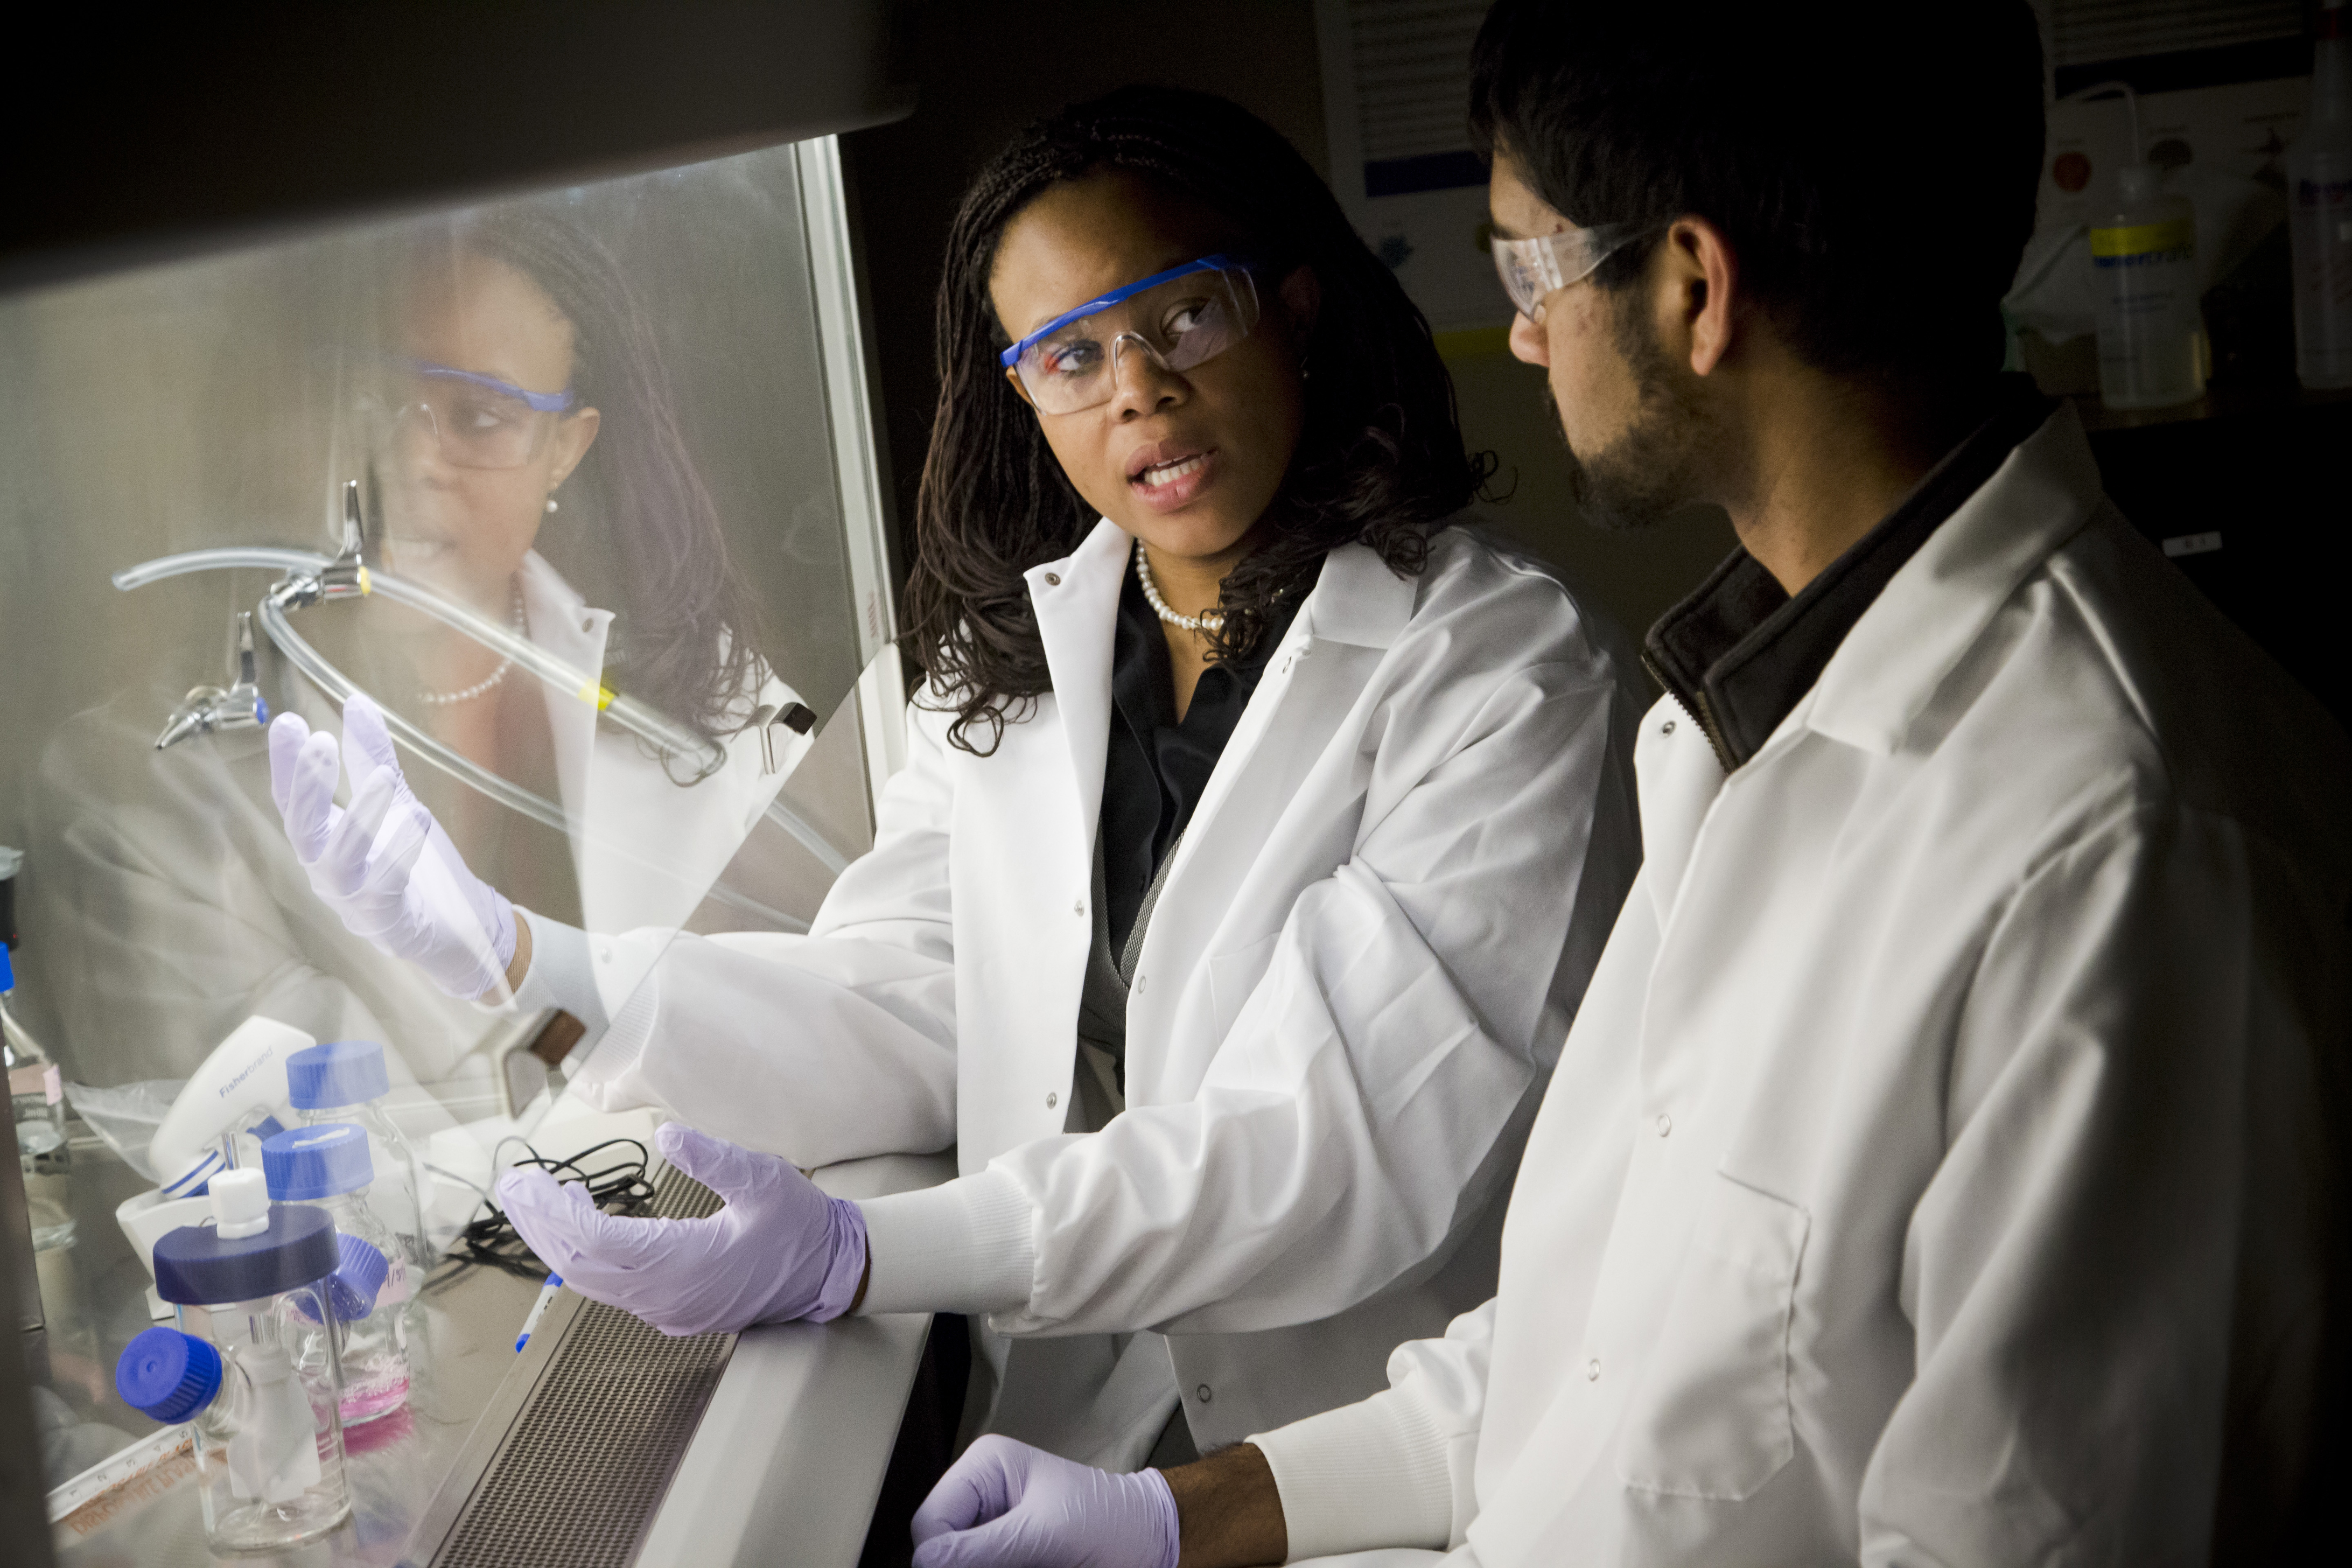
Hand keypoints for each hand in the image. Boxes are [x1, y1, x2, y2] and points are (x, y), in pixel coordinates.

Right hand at [268, 695, 515, 999]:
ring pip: (340, 860)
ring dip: (360, 815)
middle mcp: (329, 872)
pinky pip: (385, 887)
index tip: (285, 721)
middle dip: (308, 786)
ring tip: (381, 776)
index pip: (292, 801)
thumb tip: (356, 702)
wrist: (462, 930)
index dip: (286, 764)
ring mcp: (354, 900)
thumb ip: (371, 758)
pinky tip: (418, 817)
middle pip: (303, 829)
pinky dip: (399, 852)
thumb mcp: (394, 803)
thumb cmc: (418, 868)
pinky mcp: (388, 921)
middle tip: (320, 742)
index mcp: (325, 843)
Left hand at [495, 1122, 865, 1335]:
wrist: (830, 1272)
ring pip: (592, 1281)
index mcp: (687, 1265)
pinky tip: (576, 1225)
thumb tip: (666, 1134)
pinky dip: (583, 1255)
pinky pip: (612, 1288)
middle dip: (540, 1225)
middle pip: (581, 1266)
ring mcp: (669, 1309)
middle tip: (511, 1186)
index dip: (556, 1213)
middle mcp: (668, 1296)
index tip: (529, 1182)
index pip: (598, 1244)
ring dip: (557, 1241)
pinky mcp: (674, 1309)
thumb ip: (714, 1158)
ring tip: (533, 1201)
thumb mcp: (764, 1179)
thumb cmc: (801, 1224)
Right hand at [911, 1437, 1177, 1567]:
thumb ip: (981, 1549)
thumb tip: (927, 1561)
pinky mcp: (1007, 1554)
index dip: (937, 1555)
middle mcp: (983, 1497)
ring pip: (959, 1562)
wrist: (1150, 1542)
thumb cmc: (1110, 1521)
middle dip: (963, 1564)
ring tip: (1030, 1562)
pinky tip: (1030, 1566)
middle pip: (941, 1546)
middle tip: (1010, 1563)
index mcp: (985, 1468)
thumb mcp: (1042, 1533)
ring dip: (983, 1566)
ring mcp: (994, 1530)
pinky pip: (982, 1565)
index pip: (931, 1520)